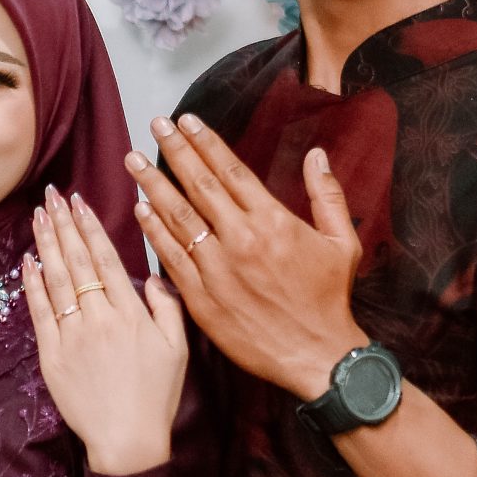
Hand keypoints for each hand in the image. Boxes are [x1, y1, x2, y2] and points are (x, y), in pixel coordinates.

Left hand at [21, 186, 187, 474]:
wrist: (127, 439)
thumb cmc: (156, 396)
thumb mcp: (177, 349)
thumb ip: (168, 307)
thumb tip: (155, 275)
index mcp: (131, 313)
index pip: (107, 259)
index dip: (90, 227)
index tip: (78, 202)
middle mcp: (100, 317)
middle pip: (78, 261)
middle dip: (63, 224)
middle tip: (51, 195)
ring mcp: (73, 335)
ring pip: (56, 279)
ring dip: (46, 245)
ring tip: (38, 217)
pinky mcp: (52, 355)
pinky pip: (40, 312)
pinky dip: (33, 284)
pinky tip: (28, 261)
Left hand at [128, 117, 362, 400]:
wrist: (316, 356)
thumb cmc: (330, 300)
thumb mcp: (343, 243)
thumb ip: (327, 195)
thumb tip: (316, 154)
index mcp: (272, 221)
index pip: (230, 170)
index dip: (205, 142)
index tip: (185, 121)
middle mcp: (240, 239)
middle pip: (198, 185)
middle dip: (173, 151)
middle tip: (153, 125)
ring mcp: (217, 269)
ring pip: (177, 218)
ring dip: (153, 185)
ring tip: (133, 161)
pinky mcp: (201, 298)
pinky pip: (171, 258)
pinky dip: (153, 232)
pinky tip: (139, 210)